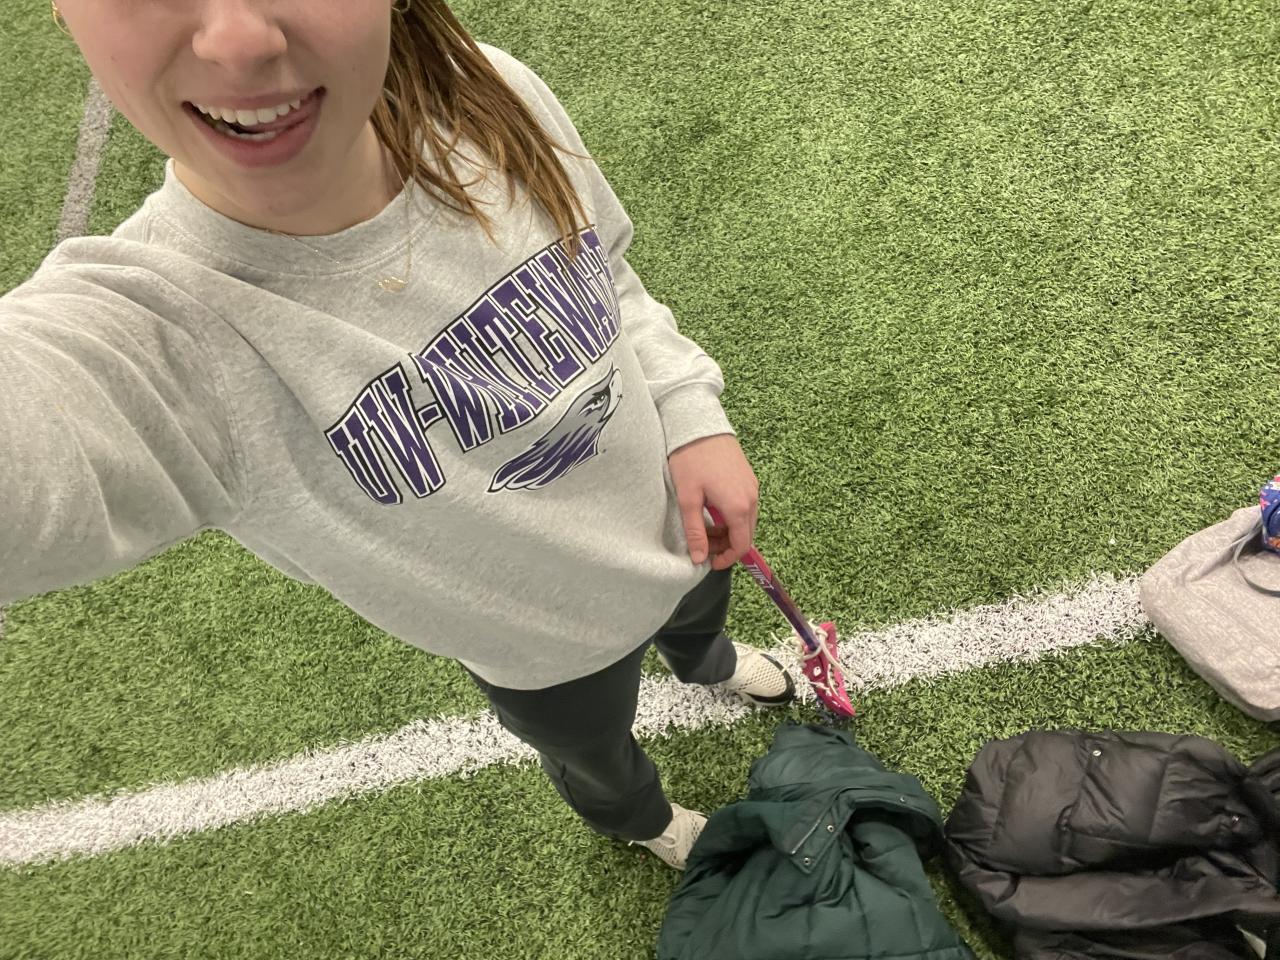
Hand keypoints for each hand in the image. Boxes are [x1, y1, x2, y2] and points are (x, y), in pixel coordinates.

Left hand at [667, 434, 758, 569]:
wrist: (699, 423)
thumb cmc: (691, 459)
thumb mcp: (688, 499)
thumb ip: (695, 532)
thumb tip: (698, 559)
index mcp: (738, 506)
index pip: (741, 545)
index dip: (727, 559)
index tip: (709, 562)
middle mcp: (751, 498)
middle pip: (746, 535)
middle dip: (726, 545)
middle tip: (702, 544)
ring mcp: (752, 486)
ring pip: (746, 521)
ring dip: (728, 531)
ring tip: (703, 526)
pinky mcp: (748, 478)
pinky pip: (745, 506)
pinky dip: (732, 516)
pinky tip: (712, 510)